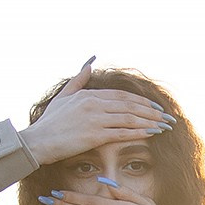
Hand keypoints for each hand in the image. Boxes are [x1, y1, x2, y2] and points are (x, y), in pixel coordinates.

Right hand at [18, 57, 174, 164]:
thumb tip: (90, 62)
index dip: (141, 101)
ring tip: (164, 126)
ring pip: (129, 118)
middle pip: (130, 105)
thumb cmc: (49, 123)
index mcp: (88, 95)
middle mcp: (94, 104)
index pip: (122, 96)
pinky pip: (122, 132)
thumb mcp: (63, 97)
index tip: (155, 107)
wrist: (38, 142)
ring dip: (150, 121)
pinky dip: (140, 132)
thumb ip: (78, 80)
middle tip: (167, 117)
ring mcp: (95, 119)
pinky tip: (152, 133)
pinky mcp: (95, 135)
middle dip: (151, 111)